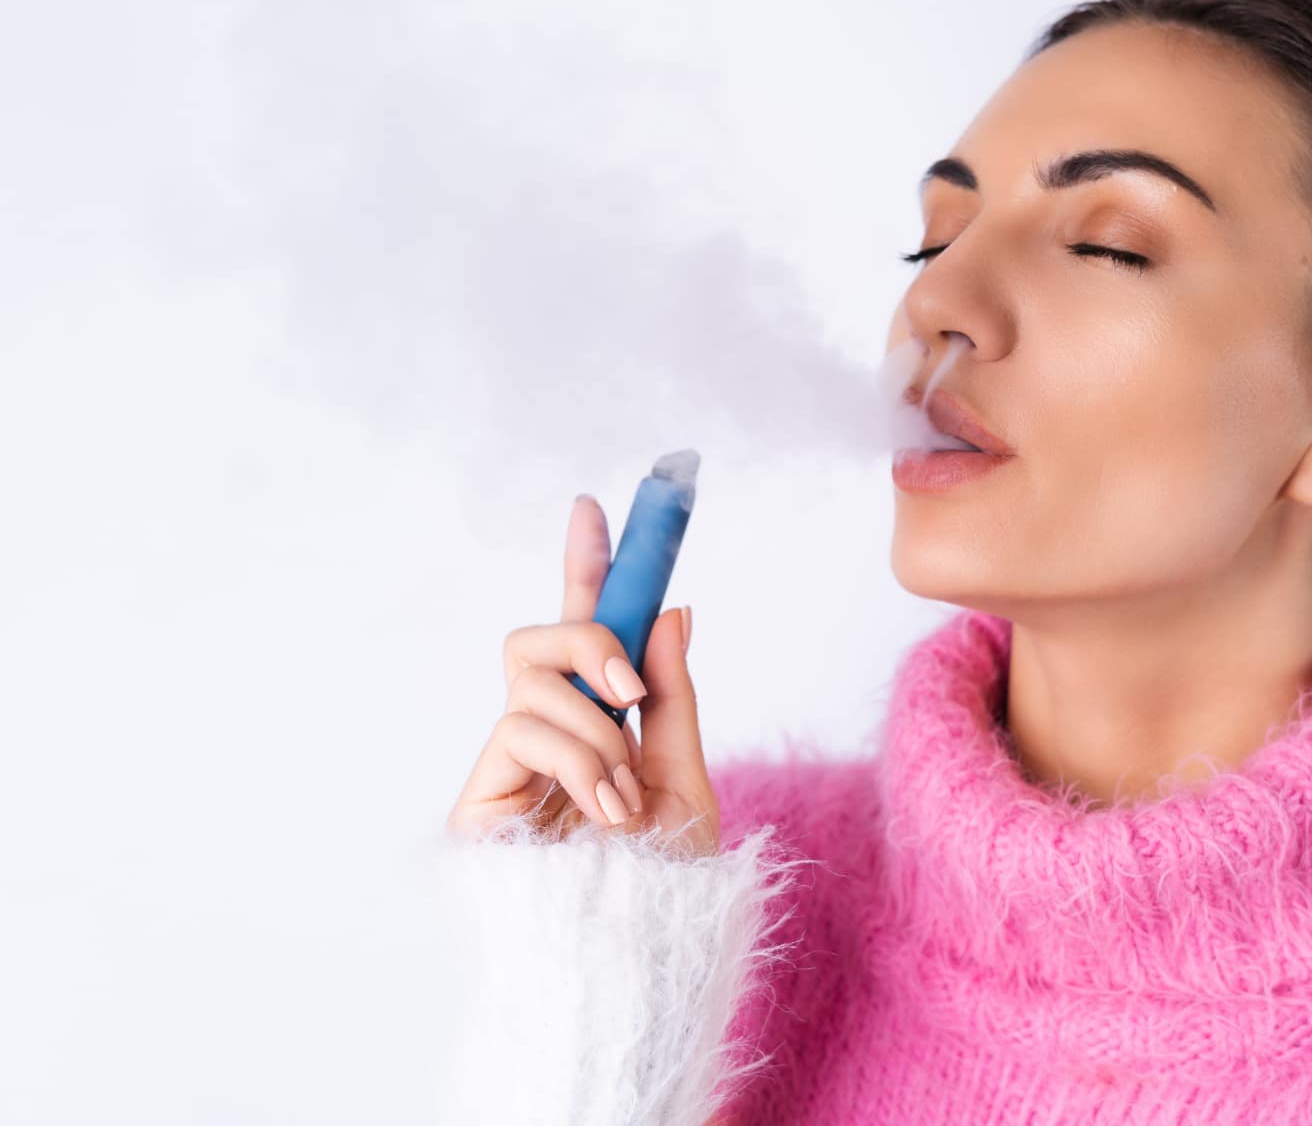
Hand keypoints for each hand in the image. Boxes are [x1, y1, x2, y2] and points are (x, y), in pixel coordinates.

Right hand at [445, 494, 718, 854]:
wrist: (644, 954)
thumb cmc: (665, 885)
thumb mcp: (685, 775)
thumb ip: (671, 693)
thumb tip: (670, 607)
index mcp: (599, 728)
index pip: (584, 634)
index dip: (586, 569)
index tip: (598, 507)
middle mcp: (545, 741)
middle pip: (535, 639)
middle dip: (584, 634)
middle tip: (628, 684)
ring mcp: (507, 770)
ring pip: (532, 680)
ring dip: (596, 731)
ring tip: (622, 797)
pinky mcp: (476, 802)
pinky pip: (521, 729)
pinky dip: (576, 760)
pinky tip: (603, 811)